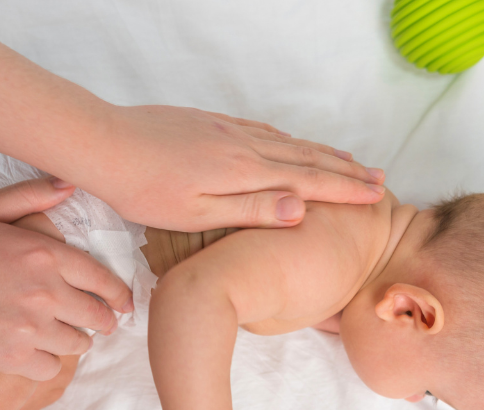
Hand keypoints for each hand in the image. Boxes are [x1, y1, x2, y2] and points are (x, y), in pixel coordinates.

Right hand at [0, 177, 131, 380]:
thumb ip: (29, 197)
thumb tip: (70, 185)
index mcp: (41, 253)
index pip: (99, 276)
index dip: (117, 292)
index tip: (123, 302)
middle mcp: (43, 292)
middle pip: (96, 315)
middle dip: (102, 319)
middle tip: (100, 322)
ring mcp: (29, 329)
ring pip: (77, 344)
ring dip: (76, 341)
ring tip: (66, 337)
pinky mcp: (10, 359)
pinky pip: (50, 369)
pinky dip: (47, 363)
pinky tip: (36, 354)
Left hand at [65, 105, 384, 232]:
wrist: (105, 144)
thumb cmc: (144, 188)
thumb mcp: (198, 213)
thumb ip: (252, 209)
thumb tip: (303, 209)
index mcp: (245, 172)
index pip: (309, 181)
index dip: (345, 189)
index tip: (376, 196)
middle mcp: (243, 145)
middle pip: (306, 157)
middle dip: (344, 170)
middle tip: (378, 179)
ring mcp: (227, 130)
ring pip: (287, 142)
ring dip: (321, 153)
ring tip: (347, 161)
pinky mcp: (210, 123)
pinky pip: (262, 130)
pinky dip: (289, 139)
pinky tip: (291, 143)